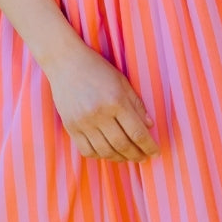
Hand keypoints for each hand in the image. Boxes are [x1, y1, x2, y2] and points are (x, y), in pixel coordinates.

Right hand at [45, 42, 159, 161]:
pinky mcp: (70, 126)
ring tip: (128, 157)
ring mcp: (83, 122)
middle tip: (144, 157)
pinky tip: (107, 152)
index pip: (137, 133)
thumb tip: (149, 126)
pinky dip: (99, 156)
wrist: (65, 62)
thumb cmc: (97, 69)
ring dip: (120, 158)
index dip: (149, 146)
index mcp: (116, 101)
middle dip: (136, 155)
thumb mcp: (122, 82)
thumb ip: (137, 105)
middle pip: (122, 145)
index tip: (156, 152)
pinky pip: (87, 150)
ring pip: (105, 151)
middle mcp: (99, 114)